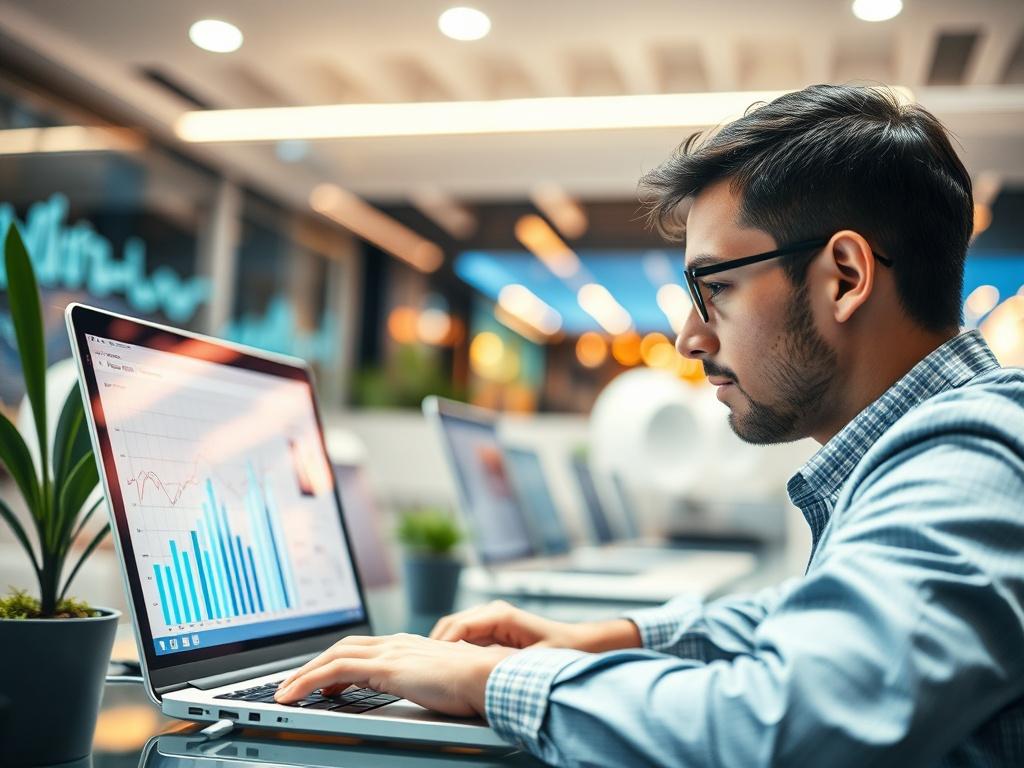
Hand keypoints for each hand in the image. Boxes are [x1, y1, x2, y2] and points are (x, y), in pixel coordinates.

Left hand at [274, 633, 516, 716]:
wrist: (488, 678)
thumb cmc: (475, 685)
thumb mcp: (443, 681)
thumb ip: (425, 681)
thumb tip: (421, 693)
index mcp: (408, 645)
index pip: (361, 647)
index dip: (335, 661)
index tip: (321, 679)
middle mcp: (396, 643)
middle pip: (342, 647)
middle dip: (313, 665)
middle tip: (293, 685)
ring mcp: (390, 652)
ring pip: (333, 656)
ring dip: (303, 673)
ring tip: (286, 693)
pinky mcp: (386, 667)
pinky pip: (335, 670)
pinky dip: (308, 680)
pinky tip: (295, 696)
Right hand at [430, 599, 641, 651]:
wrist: (579, 643)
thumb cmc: (562, 650)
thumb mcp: (534, 661)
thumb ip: (508, 664)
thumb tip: (482, 670)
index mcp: (499, 615)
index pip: (458, 626)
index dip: (441, 646)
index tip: (431, 664)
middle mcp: (492, 612)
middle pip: (450, 626)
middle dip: (435, 646)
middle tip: (423, 669)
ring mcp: (491, 618)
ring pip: (454, 630)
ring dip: (442, 647)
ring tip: (432, 669)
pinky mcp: (492, 628)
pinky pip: (464, 637)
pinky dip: (453, 649)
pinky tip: (449, 667)